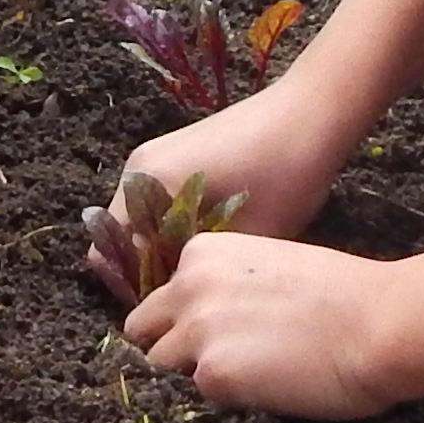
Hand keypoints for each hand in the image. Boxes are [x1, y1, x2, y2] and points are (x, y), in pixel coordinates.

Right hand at [92, 78, 368, 298]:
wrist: (312, 112)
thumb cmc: (286, 174)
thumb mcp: (248, 235)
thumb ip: (204, 271)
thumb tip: (184, 300)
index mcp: (150, 183)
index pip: (111, 254)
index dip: (135, 289)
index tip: (169, 310)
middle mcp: (140, 167)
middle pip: (120, 236)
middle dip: (145, 269)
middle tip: (185, 295)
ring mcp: (156, 155)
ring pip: (139, 219)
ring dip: (159, 246)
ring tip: (199, 267)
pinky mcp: (176, 151)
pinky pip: (156, 200)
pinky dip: (170, 224)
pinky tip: (208, 239)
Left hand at [123, 232, 405, 420]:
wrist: (380, 322)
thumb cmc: (345, 294)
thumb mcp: (270, 268)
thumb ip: (229, 288)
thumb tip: (215, 323)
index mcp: (202, 253)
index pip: (161, 298)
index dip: (181, 322)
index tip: (210, 338)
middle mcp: (186, 286)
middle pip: (143, 332)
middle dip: (168, 352)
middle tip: (213, 369)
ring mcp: (195, 332)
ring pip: (160, 370)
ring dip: (190, 380)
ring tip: (239, 384)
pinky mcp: (212, 375)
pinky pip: (198, 398)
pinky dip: (222, 401)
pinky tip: (259, 395)